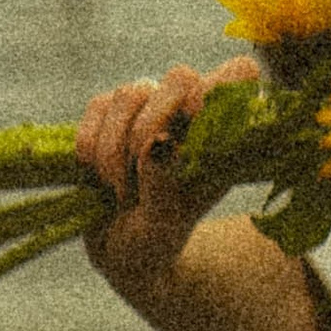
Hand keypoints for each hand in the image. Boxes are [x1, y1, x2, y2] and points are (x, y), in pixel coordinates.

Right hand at [75, 57, 260, 291]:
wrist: (119, 255)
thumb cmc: (154, 244)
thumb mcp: (163, 227)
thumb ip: (164, 185)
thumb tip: (158, 141)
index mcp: (219, 139)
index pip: (240, 75)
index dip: (219, 87)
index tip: (193, 125)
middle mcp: (187, 116)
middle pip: (180, 76)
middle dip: (151, 124)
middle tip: (138, 170)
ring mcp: (148, 110)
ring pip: (132, 93)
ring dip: (115, 147)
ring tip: (118, 190)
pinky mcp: (109, 114)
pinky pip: (98, 106)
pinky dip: (90, 145)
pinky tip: (96, 177)